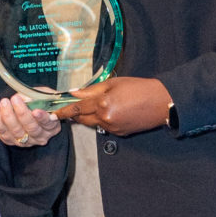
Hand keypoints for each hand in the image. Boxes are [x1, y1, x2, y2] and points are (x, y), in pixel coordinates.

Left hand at [0, 94, 61, 147]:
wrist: (29, 111)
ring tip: (4, 102)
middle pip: (31, 128)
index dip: (42, 118)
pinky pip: (3, 134)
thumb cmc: (40, 103)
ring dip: (8, 116)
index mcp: (52, 126)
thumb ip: (37, 96)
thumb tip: (25, 99)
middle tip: (15, 98)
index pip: (48, 123)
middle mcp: (41, 137)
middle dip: (21, 113)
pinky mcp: (13, 142)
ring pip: (16, 132)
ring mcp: (27, 142)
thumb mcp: (43, 96)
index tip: (36, 110)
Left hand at [55, 77, 171, 135]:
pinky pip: (105, 127)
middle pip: (82, 119)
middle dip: (75, 114)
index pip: (77, 109)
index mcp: (103, 104)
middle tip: (70, 107)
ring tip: (98, 105)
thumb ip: (92, 90)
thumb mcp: (114, 83)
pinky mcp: (120, 134)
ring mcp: (113, 128)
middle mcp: (106, 119)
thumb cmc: (139, 88)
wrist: (161, 102)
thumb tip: (75, 93)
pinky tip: (112, 111)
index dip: (64, 111)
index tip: (54, 113)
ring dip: (90, 116)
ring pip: (93, 123)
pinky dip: (103, 120)